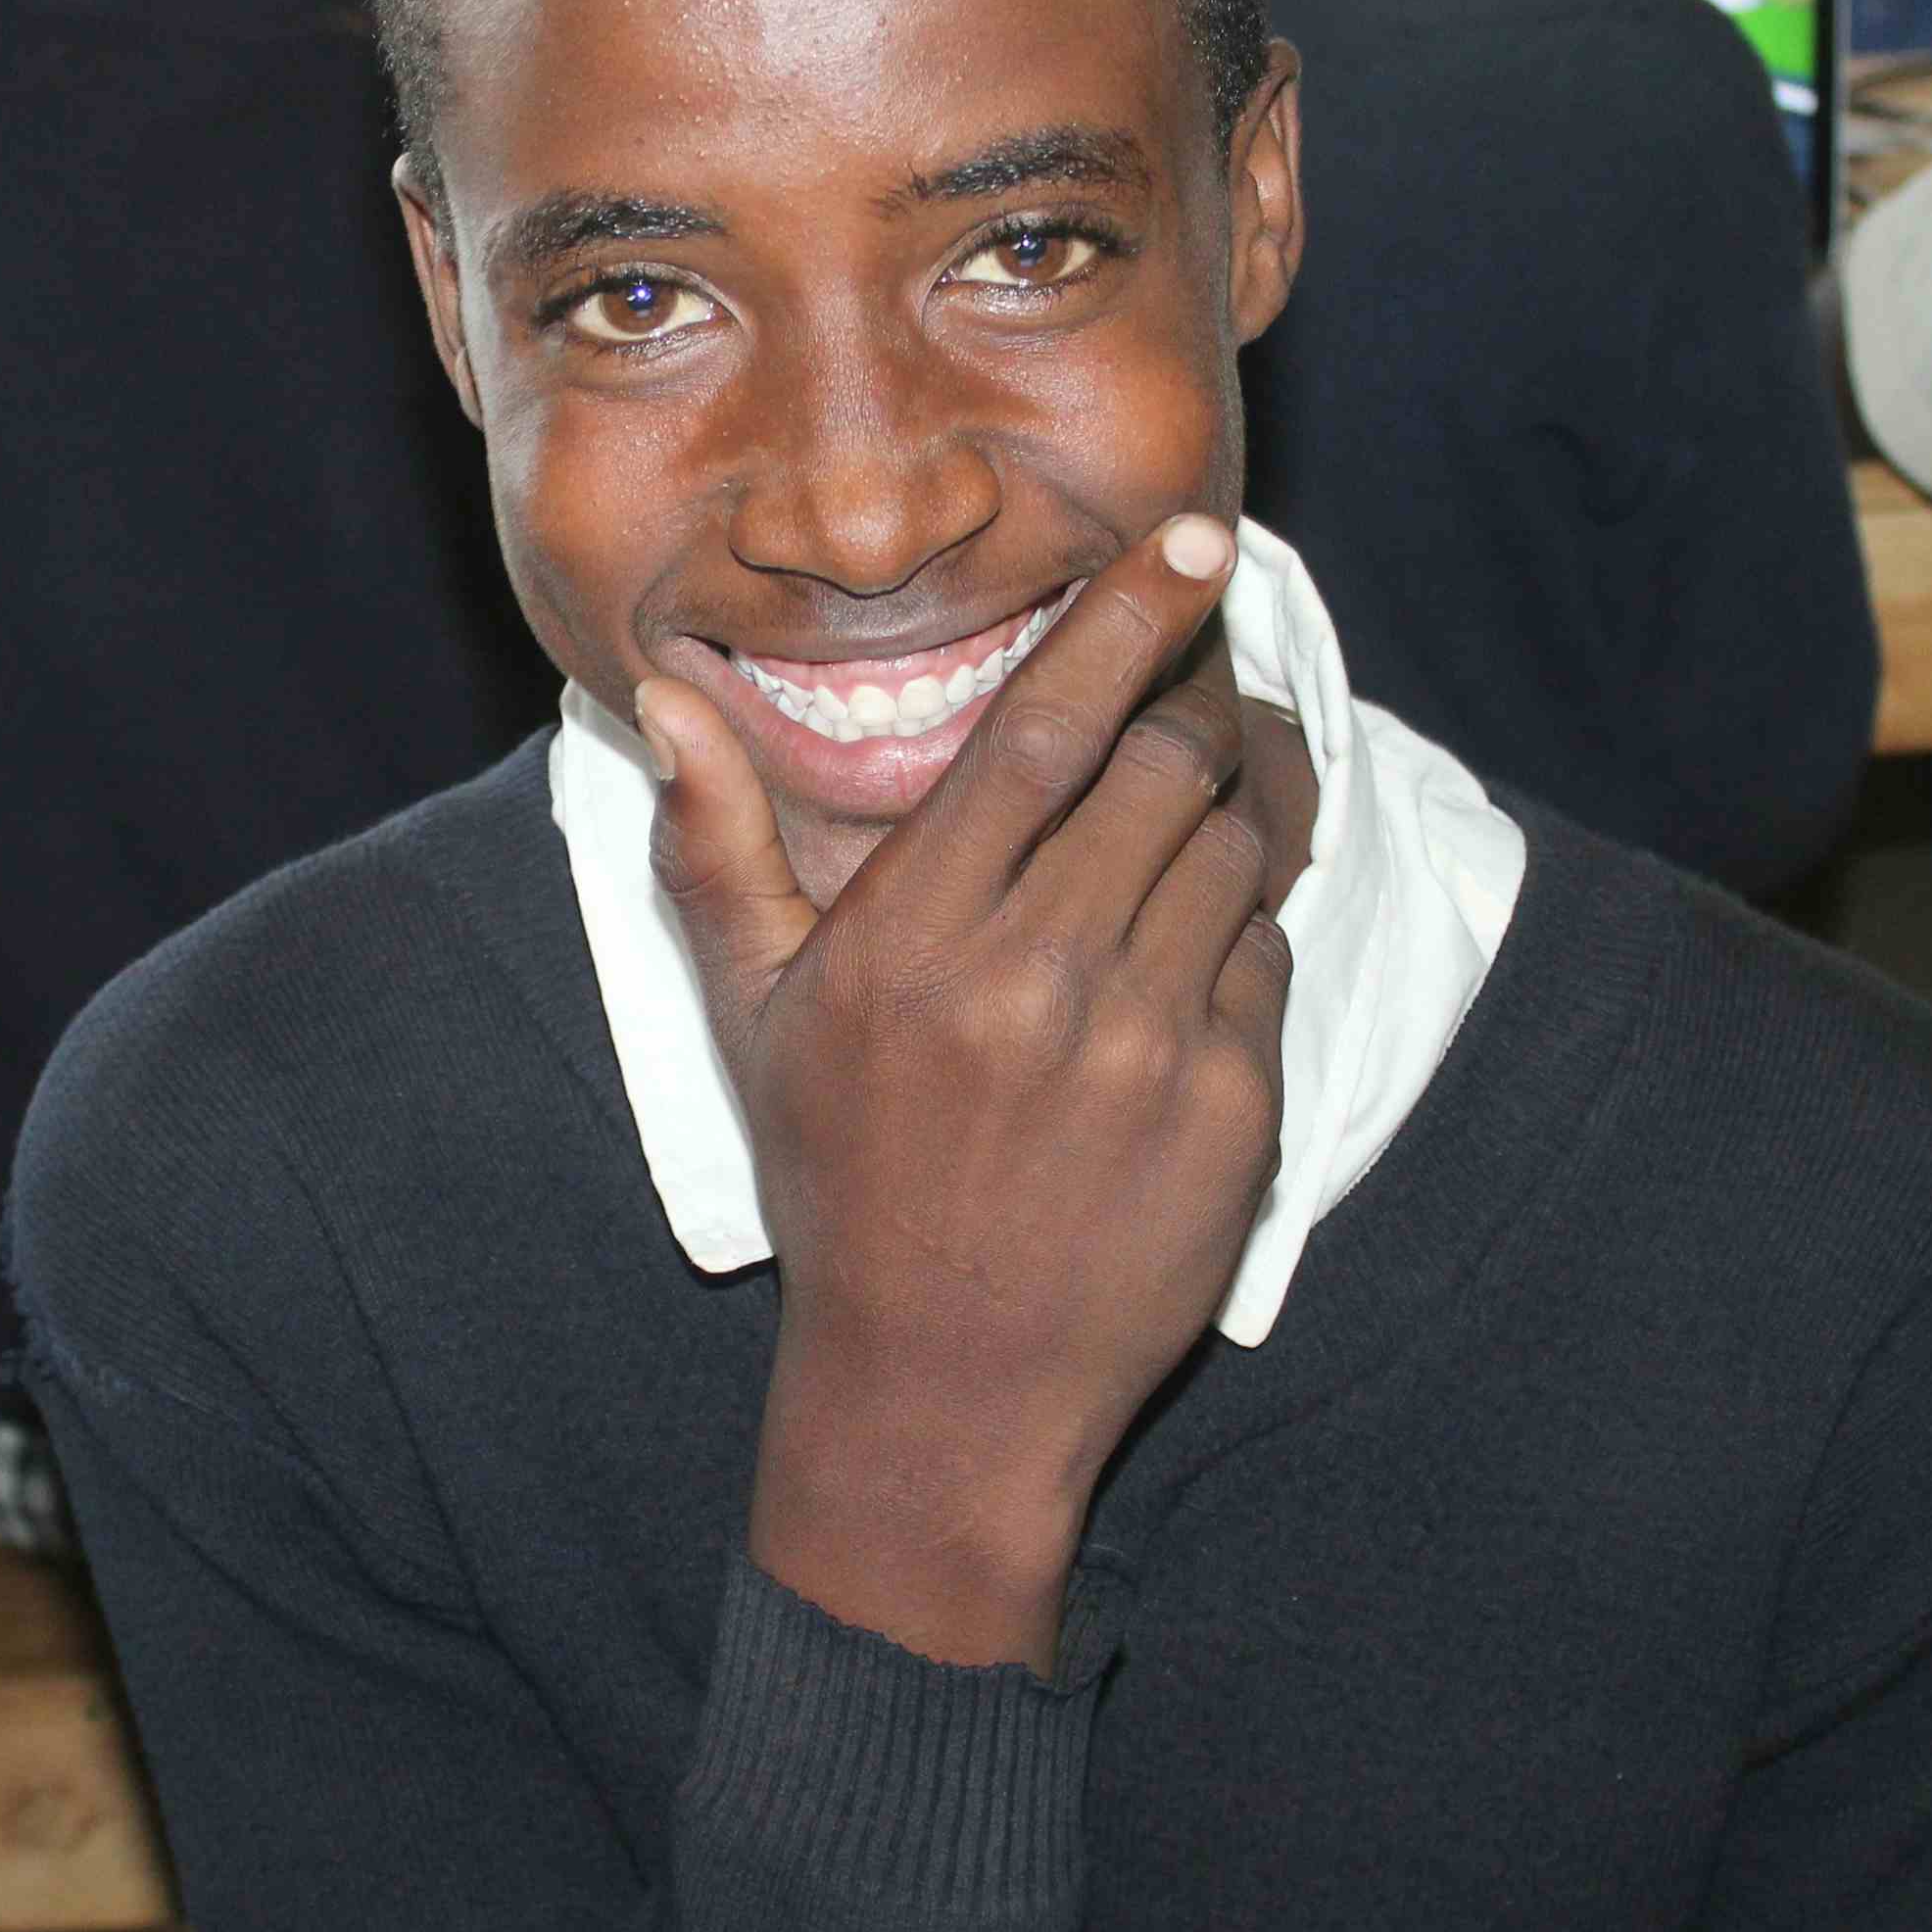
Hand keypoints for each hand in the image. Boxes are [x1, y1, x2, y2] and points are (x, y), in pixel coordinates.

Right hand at [634, 515, 1295, 1669]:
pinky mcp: (1231, 1111)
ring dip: (1213, 833)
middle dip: (1179, 728)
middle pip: (1164, 769)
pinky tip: (1177, 988)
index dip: (1128, 618)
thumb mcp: (752, 1013)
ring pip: (1232, 852)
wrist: (943, 1386)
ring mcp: (1145, 1046)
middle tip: (1169, 729)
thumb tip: (664, 686)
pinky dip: (1239, 941)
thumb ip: (713, 839)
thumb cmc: (840, 1180)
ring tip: (1159, 871)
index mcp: (912, 935)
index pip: (1046, 725)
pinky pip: (1267, 957)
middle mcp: (1034, 976)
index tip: (1190, 545)